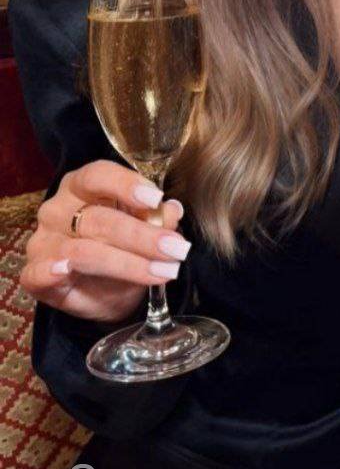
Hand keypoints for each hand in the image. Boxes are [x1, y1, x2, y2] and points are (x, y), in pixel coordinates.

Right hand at [19, 160, 189, 324]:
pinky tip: (66, 271)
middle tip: (176, 249)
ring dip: (128, 264)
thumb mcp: (145, 233)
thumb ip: (156, 219)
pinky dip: (51, 272)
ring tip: (163, 271)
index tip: (156, 198)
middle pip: (99, 218)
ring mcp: (42, 242)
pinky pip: (37, 274)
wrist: (103, 293)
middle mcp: (58, 210)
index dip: (126, 184)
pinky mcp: (33, 275)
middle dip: (143, 236)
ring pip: (83, 250)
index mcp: (82, 187)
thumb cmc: (122, 250)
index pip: (98, 175)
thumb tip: (171, 210)